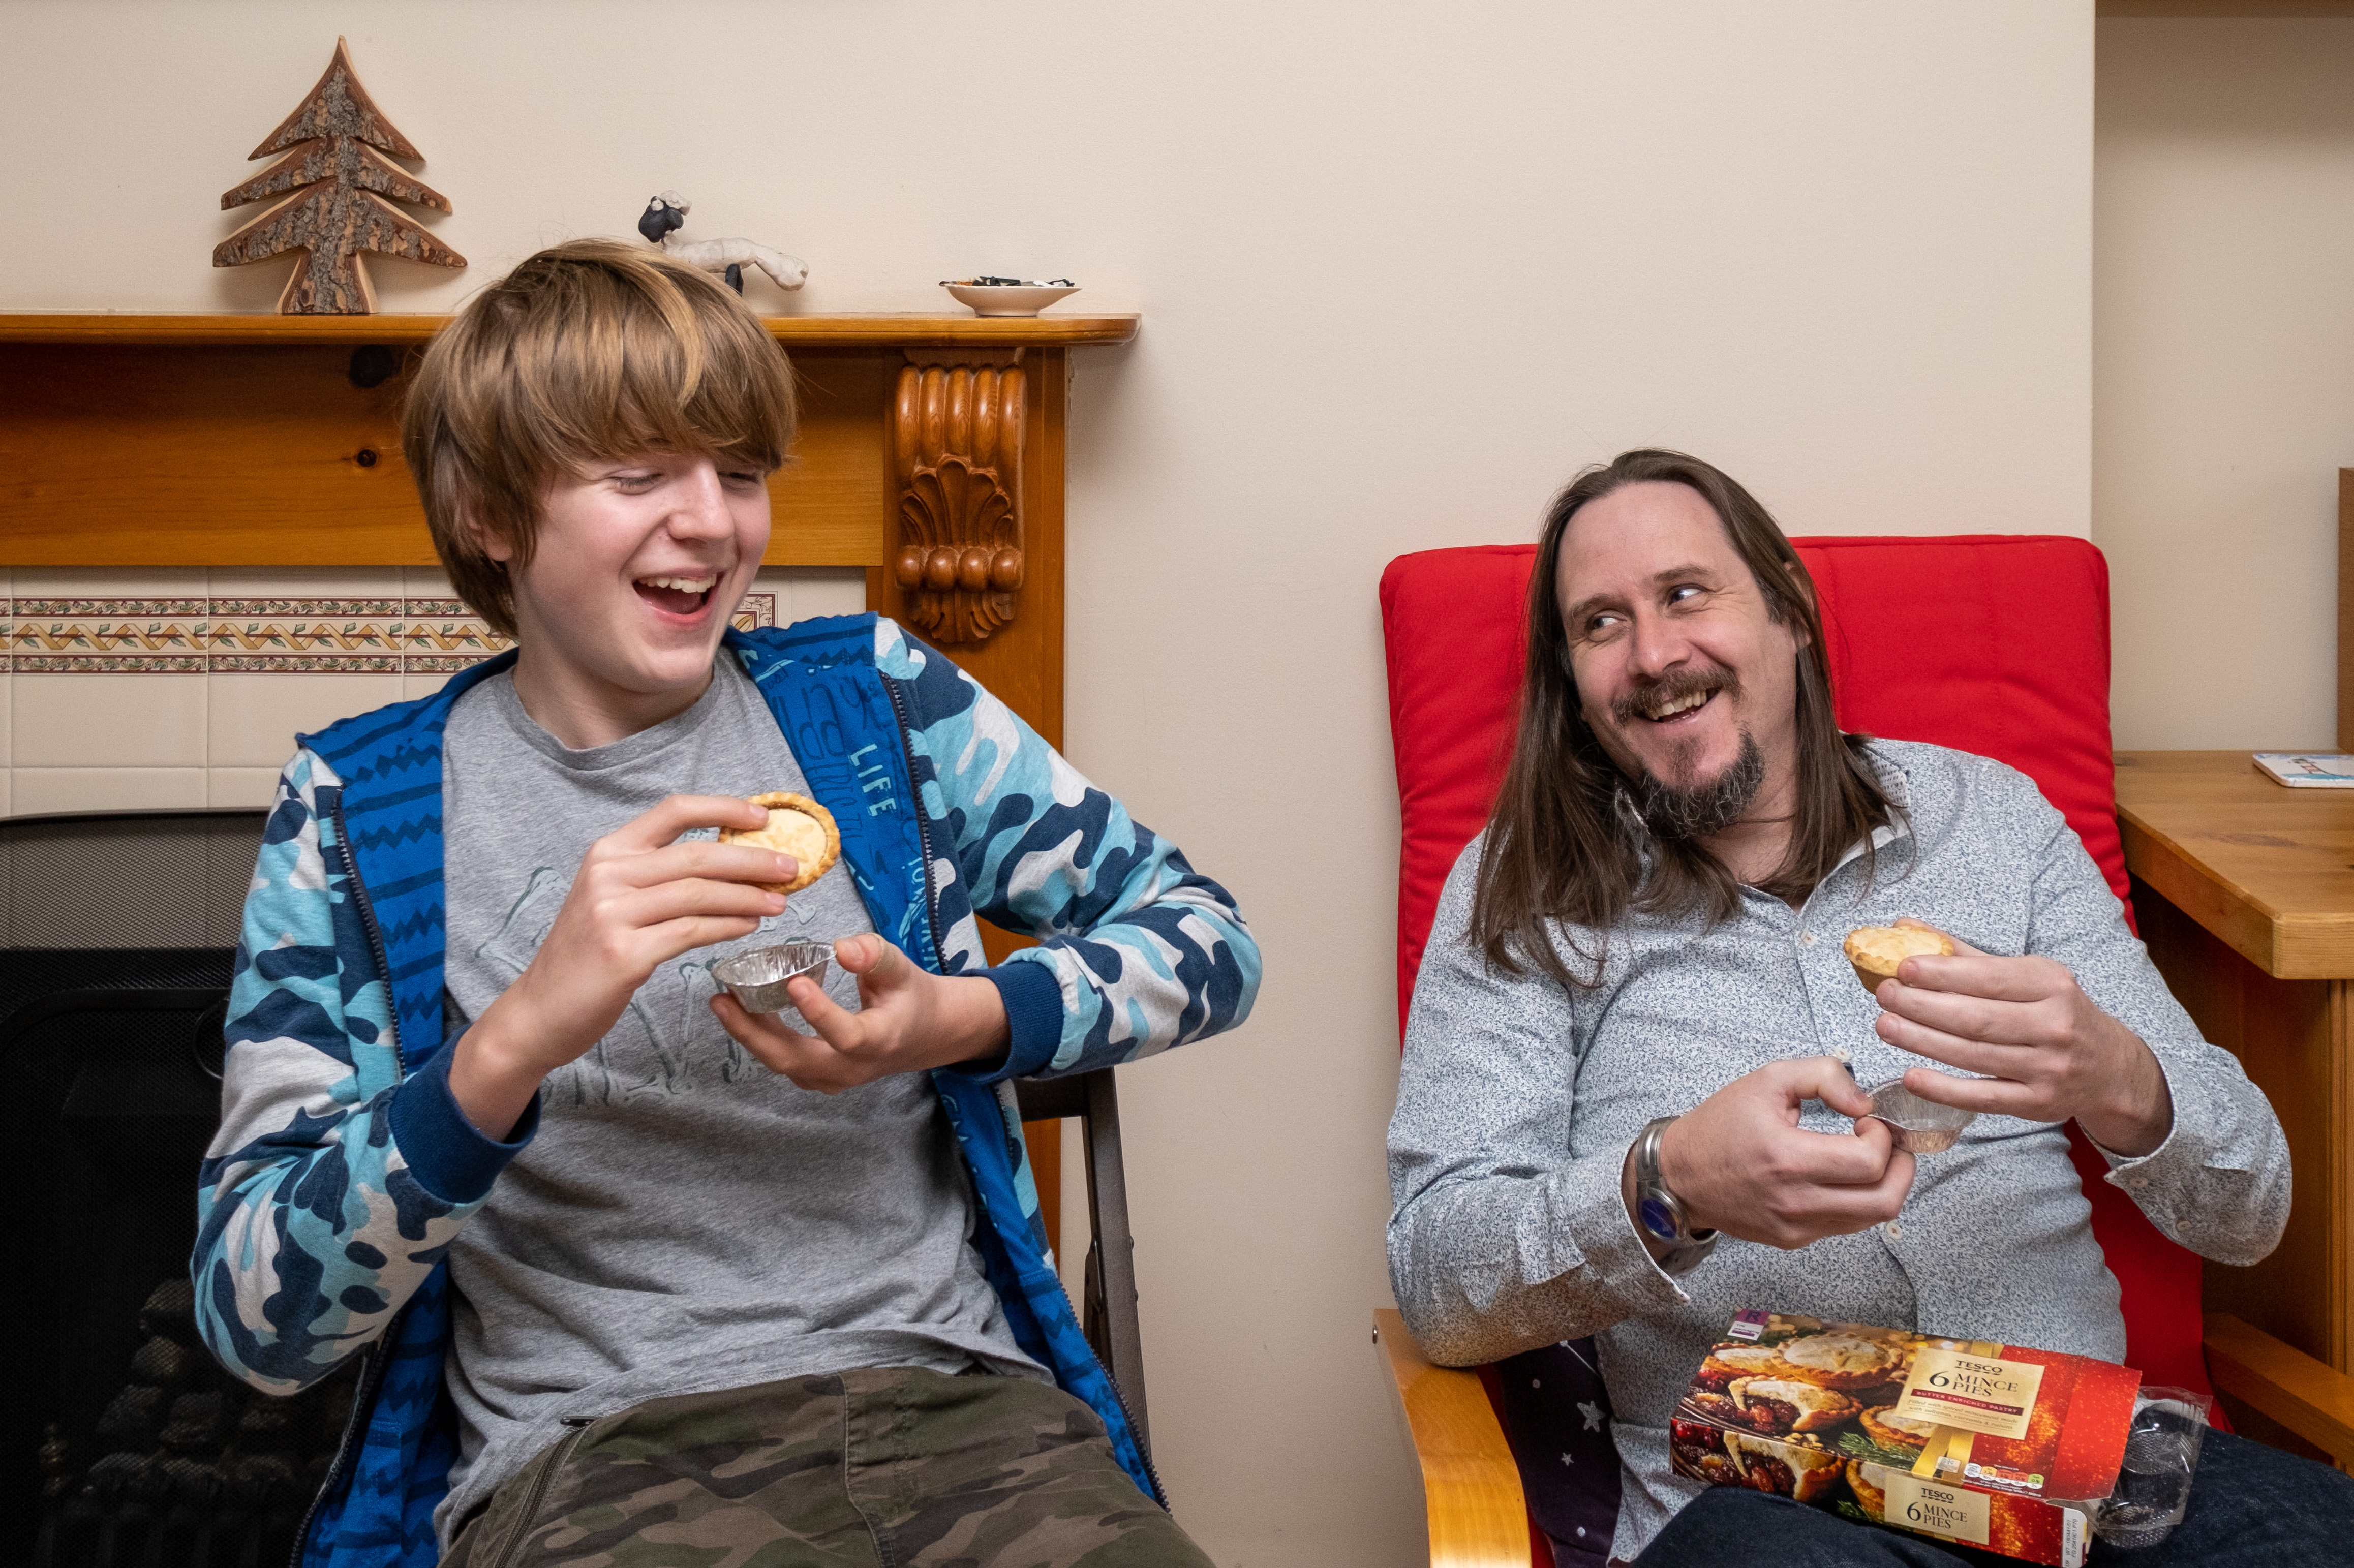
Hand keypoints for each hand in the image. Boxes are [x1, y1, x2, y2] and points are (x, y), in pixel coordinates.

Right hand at [449, 795, 792, 1134]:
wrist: (539, 1011)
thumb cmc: (586, 955)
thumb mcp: (611, 900)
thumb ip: (656, 876)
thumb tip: (730, 862)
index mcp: (607, 852)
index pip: (673, 811)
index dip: (724, 808)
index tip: (764, 817)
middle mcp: (607, 875)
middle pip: (697, 855)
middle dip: (753, 859)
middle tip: (793, 867)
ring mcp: (612, 914)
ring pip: (700, 894)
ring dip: (749, 896)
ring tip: (781, 901)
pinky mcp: (623, 954)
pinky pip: (692, 932)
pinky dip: (728, 926)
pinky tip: (749, 926)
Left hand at [711, 932, 1011, 1092]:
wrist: (923, 1034)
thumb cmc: (911, 996)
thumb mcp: (902, 968)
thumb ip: (874, 955)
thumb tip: (841, 948)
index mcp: (878, 1040)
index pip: (846, 1034)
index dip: (819, 1012)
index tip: (793, 982)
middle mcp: (852, 1067)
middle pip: (794, 1059)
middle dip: (753, 1031)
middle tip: (722, 998)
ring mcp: (832, 1078)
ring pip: (782, 1063)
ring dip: (749, 1034)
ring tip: (722, 1002)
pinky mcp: (819, 1077)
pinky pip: (783, 1062)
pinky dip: (759, 1040)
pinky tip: (741, 1012)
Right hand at [1634, 1057, 1914, 1250]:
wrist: (1680, 1175)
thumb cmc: (1720, 1125)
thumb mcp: (1767, 1079)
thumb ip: (1824, 1076)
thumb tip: (1864, 1102)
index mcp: (1786, 1158)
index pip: (1868, 1161)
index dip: (1883, 1137)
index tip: (1869, 1121)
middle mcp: (1794, 1201)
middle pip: (1884, 1201)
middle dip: (1902, 1168)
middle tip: (1890, 1145)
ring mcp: (1795, 1227)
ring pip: (1872, 1219)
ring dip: (1886, 1186)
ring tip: (1871, 1159)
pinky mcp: (1793, 1239)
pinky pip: (1845, 1226)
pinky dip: (1858, 1201)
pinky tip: (1843, 1177)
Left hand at [1869, 921, 2172, 1156]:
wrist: (2110, 1068)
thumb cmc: (2056, 1012)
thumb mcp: (2028, 976)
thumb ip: (1965, 954)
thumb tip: (1904, 928)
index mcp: (2052, 985)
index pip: (1989, 977)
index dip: (1942, 973)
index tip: (1902, 967)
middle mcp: (2054, 1026)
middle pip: (1976, 1018)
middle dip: (1923, 1006)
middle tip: (1884, 995)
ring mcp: (2047, 1068)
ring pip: (1973, 1055)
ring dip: (1922, 1041)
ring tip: (1885, 1025)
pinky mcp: (2038, 1104)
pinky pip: (1983, 1097)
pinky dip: (1944, 1089)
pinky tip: (1911, 1075)